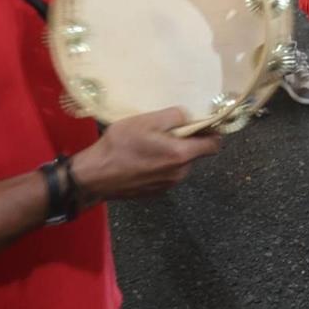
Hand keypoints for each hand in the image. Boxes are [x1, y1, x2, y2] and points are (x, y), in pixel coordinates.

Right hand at [69, 108, 222, 201]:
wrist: (95, 176)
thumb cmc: (120, 145)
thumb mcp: (146, 121)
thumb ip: (173, 116)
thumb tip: (188, 116)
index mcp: (181, 155)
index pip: (214, 146)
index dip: (212, 133)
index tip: (204, 124)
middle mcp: (179, 173)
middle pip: (195, 154)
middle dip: (186, 142)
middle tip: (166, 131)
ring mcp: (168, 185)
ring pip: (180, 164)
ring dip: (172, 154)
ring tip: (150, 144)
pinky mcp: (156, 192)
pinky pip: (167, 174)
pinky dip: (161, 165)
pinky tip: (142, 158)